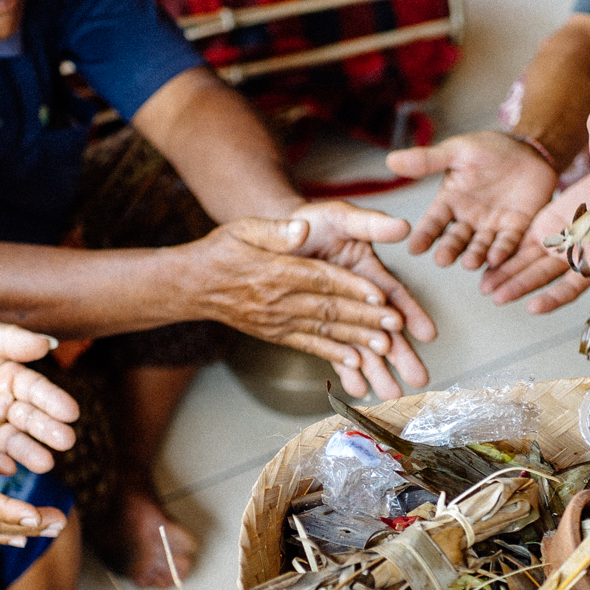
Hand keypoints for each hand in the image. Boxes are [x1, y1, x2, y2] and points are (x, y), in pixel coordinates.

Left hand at [0, 319, 80, 485]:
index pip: (37, 390)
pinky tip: (8, 468)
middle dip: (48, 430)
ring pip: (13, 440)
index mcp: (14, 377)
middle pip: (31, 418)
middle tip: (66, 441)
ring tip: (46, 463)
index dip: (54, 401)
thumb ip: (9, 339)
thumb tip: (46, 343)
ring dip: (30, 452)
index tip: (71, 412)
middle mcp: (8, 405)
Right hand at [181, 217, 424, 401]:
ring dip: (356, 339)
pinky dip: (333, 353)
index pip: (320, 280)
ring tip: (385, 347)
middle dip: (365, 318)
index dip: (352, 288)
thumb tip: (300, 230)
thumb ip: (275, 230)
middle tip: (395, 324)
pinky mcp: (275, 334)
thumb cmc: (223, 250)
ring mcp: (276, 322)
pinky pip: (308, 344)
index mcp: (274, 272)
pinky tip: (356, 360)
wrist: (194, 285)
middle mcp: (276, 301)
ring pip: (323, 330)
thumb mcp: (244, 229)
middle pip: (328, 309)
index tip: (380, 295)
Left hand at [290, 201, 434, 399]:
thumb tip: (403, 226)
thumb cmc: (312, 221)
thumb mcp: (342, 216)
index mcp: (368, 272)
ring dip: (377, 370)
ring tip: (390, 394)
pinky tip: (356, 388)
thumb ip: (371, 224)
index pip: (394, 295)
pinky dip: (346, 368)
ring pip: (362, 345)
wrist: (277, 236)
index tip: (428, 334)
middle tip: (419, 379)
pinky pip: (334, 349)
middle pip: (384, 328)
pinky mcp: (320, 324)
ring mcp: (342, 312)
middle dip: (401, 355)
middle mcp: (359, 296)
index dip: (412, 313)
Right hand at [384, 133, 556, 270]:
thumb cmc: (488, 149)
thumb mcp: (457, 151)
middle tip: (443, 260)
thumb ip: (427, 160)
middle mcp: (467, 219)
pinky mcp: (515, 228)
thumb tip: (391, 160)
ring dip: (475, 256)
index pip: (433, 222)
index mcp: (449, 202)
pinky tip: (496, 259)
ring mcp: (491, 226)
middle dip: (449, 250)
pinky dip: (502, 251)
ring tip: (469, 263)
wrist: (528, 149)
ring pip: (480, 246)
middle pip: (455, 239)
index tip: (414, 249)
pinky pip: (507, 242)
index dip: (424, 235)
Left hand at [478, 179, 589, 312]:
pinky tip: (488, 263)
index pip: (573, 286)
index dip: (554, 298)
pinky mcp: (544, 227)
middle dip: (519, 287)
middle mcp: (575, 258)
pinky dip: (506, 254)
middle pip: (543, 276)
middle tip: (496, 298)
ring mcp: (558, 244)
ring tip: (485, 287)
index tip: (533, 307)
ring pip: (528, 262)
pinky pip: (522, 244)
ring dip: (506, 275)